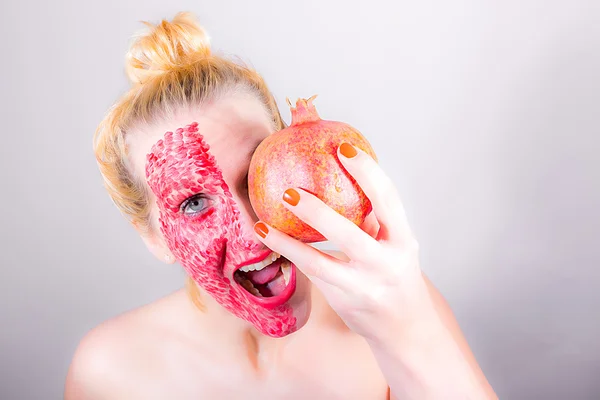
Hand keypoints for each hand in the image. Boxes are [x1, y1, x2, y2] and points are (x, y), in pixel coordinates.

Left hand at [253, 143, 432, 342]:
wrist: (405, 326)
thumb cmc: (394, 273)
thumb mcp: (392, 244)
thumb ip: (372, 216)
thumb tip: (340, 174)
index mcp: (403, 239)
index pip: (388, 198)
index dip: (368, 171)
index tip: (344, 147)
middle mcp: (387, 262)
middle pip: (351, 234)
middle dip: (319, 212)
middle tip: (290, 191)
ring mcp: (365, 285)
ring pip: (321, 263)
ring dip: (289, 242)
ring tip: (264, 221)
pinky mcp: (346, 300)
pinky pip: (312, 275)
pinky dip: (290, 254)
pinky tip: (269, 237)